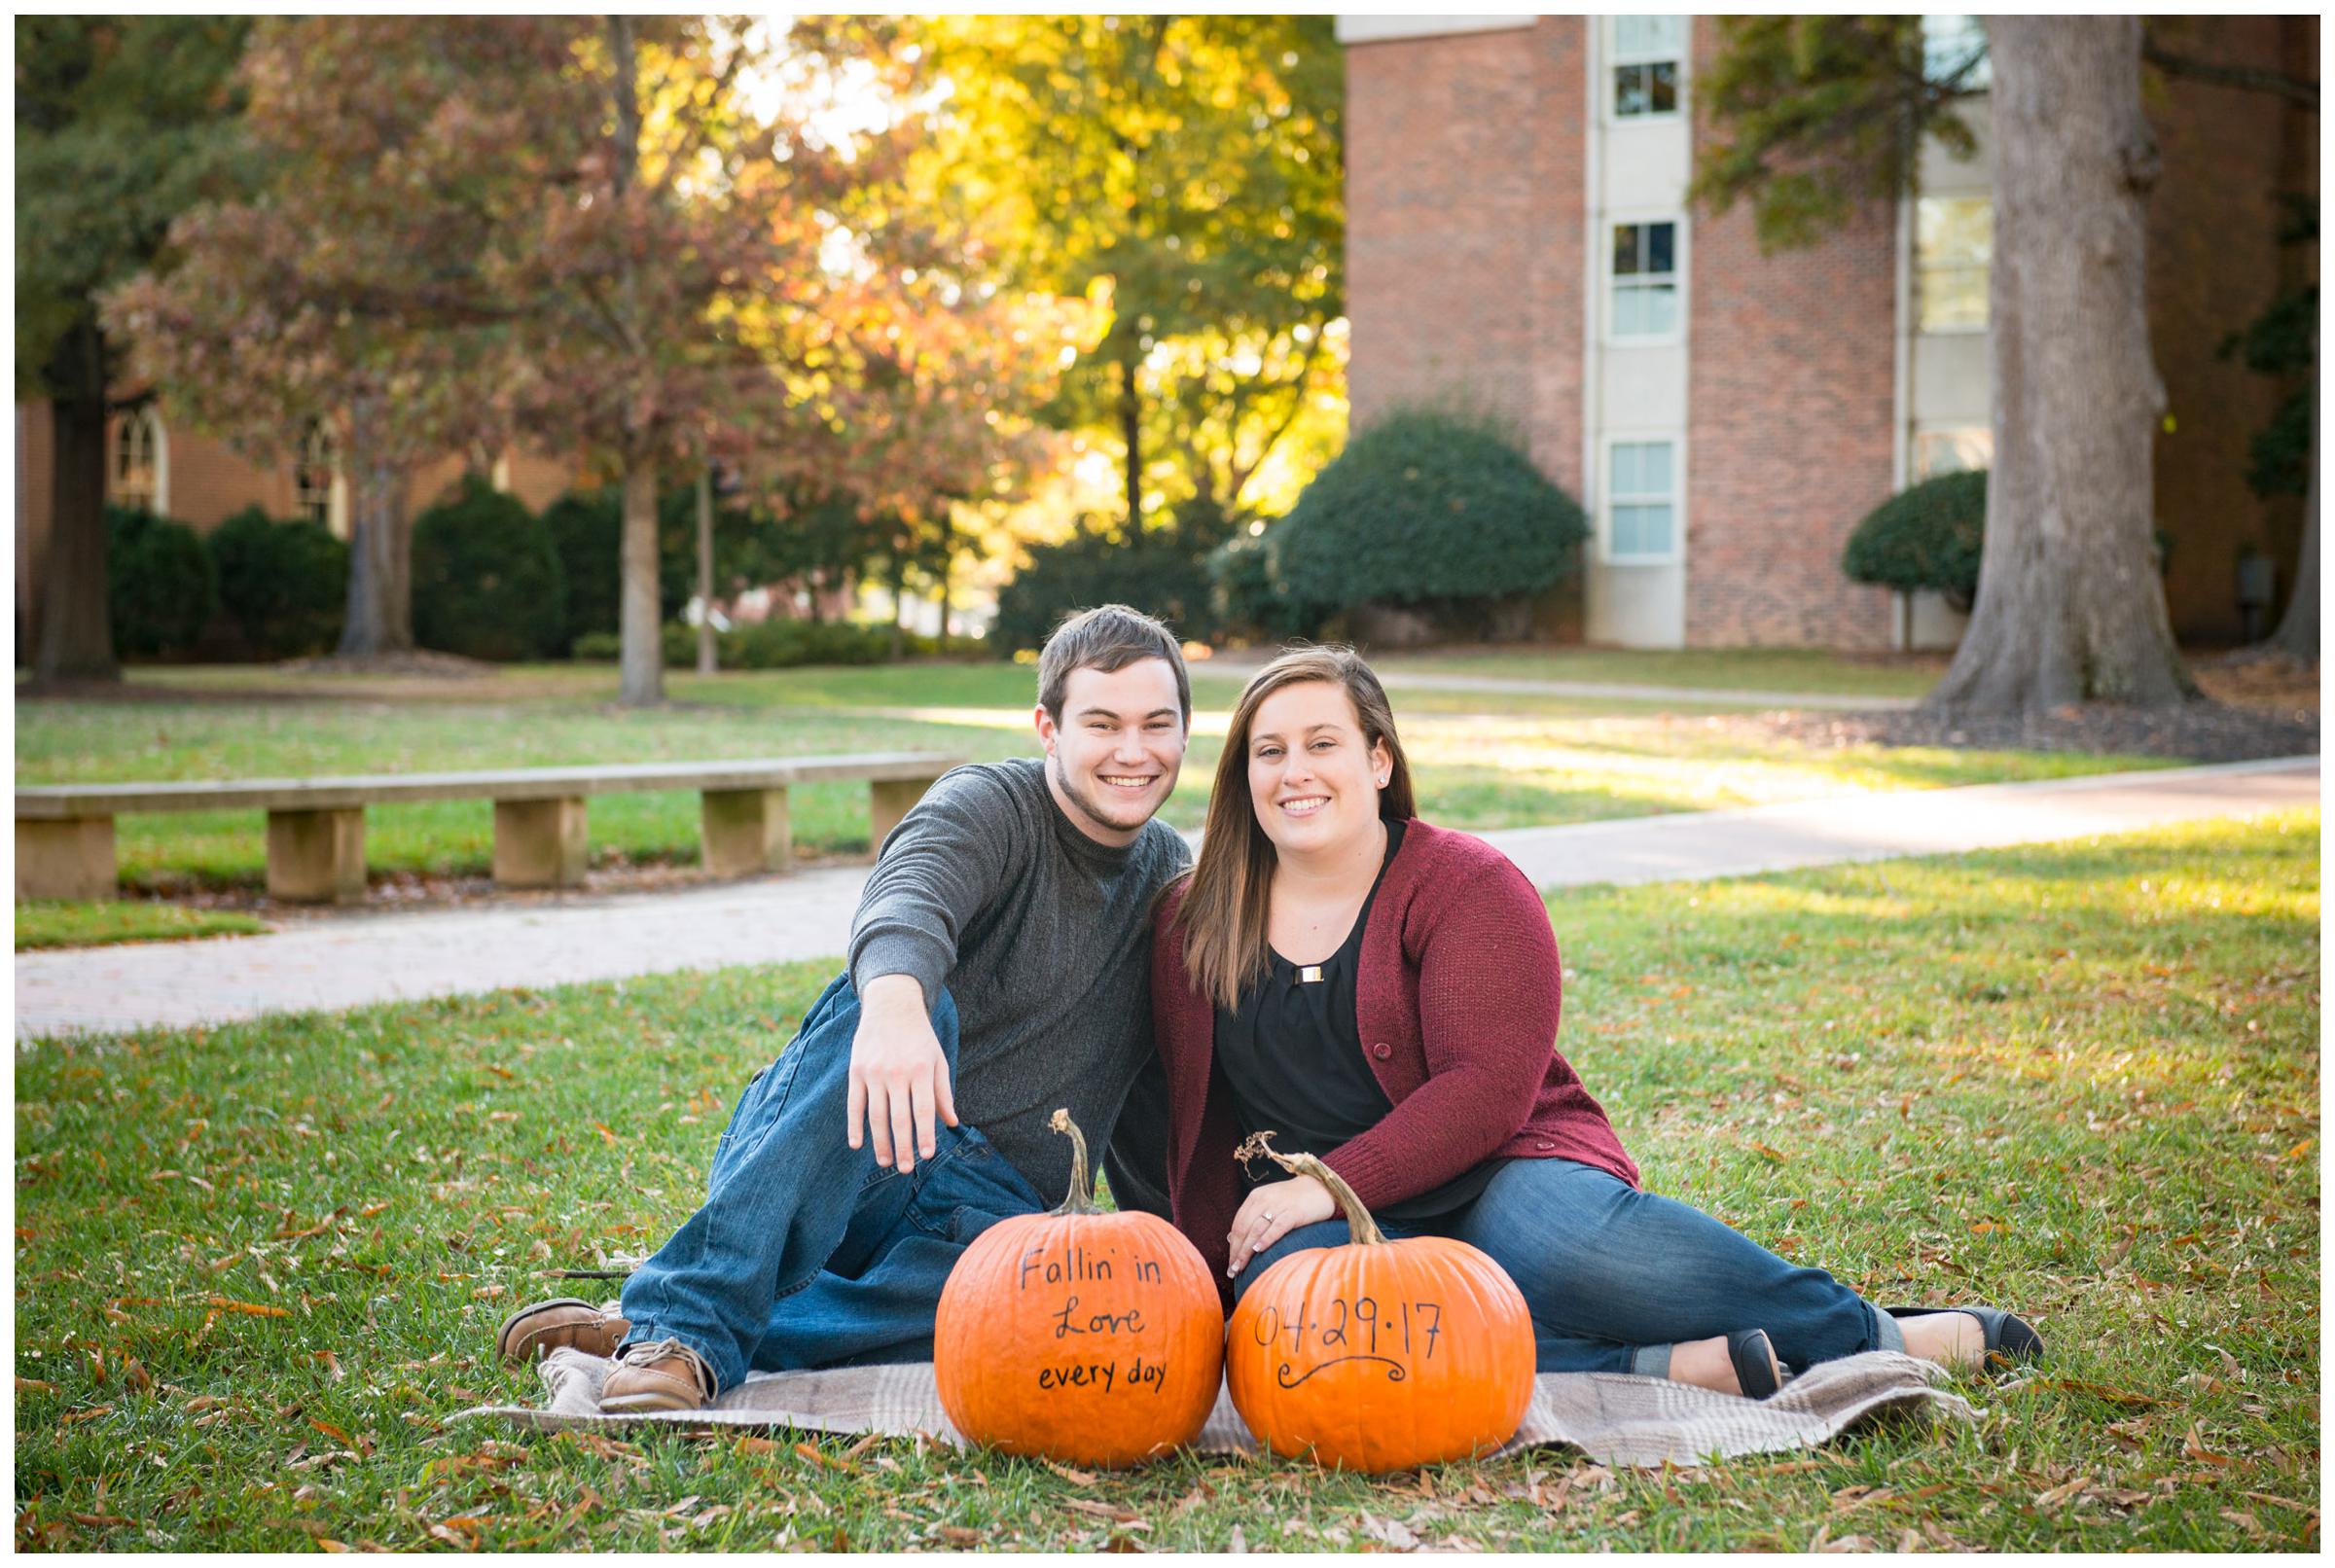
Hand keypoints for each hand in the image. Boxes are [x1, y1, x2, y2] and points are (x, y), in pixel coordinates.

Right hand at [846, 975, 957, 1170]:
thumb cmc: (919, 1037)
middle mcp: (897, 1072)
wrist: (891, 1005)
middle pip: (899, 1118)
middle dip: (903, 1146)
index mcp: (921, 1070)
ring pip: (876, 1115)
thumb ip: (943, 1092)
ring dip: (880, 1142)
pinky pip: (855, 1104)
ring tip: (886, 1162)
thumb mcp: (938, 1059)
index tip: (928, 1155)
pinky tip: (857, 1144)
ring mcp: (874, 1072)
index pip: (923, 1110)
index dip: (925, 1134)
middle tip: (906, 1169)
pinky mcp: (856, 1071)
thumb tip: (952, 1122)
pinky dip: (855, 1126)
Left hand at [1226, 1174, 1335, 1277]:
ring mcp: (1279, 1205)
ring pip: (1256, 1230)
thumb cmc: (1294, 1200)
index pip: (1238, 1223)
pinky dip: (1266, 1239)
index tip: (1230, 1263)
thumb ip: (1253, 1217)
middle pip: (1244, 1229)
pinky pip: (1277, 1227)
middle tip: (1233, 1271)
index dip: (1232, 1245)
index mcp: (1256, 1197)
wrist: (1321, 1187)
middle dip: (1236, 1251)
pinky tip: (1259, 1250)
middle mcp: (1264, 1200)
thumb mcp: (1270, 1202)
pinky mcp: (1294, 1212)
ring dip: (1246, 1251)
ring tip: (1241, 1267)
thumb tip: (1232, 1238)